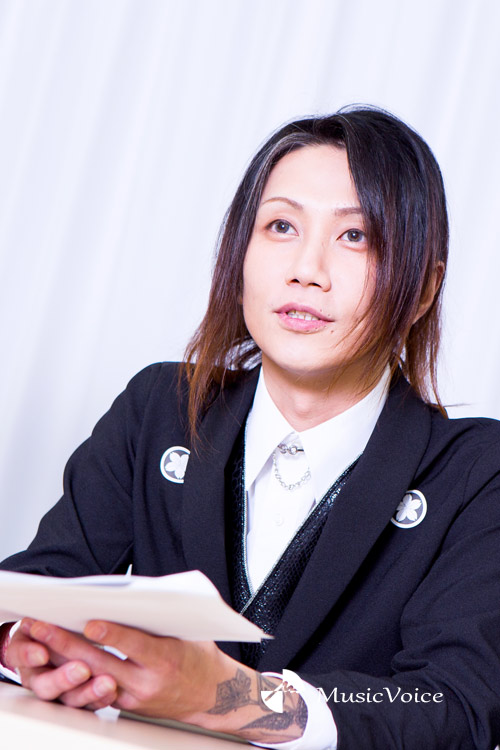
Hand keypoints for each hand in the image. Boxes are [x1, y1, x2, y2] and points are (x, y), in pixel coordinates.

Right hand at [5, 618, 117, 708]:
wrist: (47, 645)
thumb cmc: (47, 628)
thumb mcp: (38, 619)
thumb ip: (40, 621)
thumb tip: (35, 618)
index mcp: (22, 655)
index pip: (19, 656)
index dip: (29, 655)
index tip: (42, 653)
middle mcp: (37, 678)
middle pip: (45, 686)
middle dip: (63, 678)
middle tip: (81, 670)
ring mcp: (58, 692)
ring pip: (70, 699)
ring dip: (89, 691)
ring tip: (107, 683)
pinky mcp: (79, 698)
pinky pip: (89, 705)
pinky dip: (101, 698)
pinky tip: (112, 691)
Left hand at [6, 618, 237, 718]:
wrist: (212, 695)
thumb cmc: (200, 656)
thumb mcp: (187, 632)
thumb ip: (159, 618)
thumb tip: (133, 594)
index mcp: (168, 659)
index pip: (135, 645)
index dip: (112, 634)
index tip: (90, 623)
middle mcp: (149, 683)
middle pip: (103, 663)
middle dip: (70, 645)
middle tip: (46, 629)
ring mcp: (135, 698)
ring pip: (92, 677)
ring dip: (65, 659)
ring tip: (43, 642)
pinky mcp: (127, 706)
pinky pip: (97, 688)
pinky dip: (77, 672)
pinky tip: (59, 659)